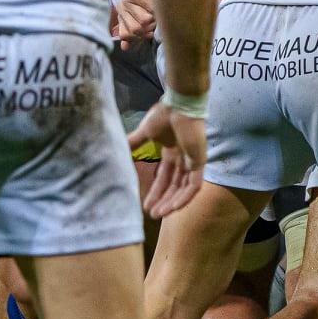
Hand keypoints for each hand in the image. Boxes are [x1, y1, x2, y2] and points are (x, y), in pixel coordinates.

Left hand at [110, 0, 156, 46]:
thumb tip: (124, 48)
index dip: (140, 36)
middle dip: (149, 28)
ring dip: (155, 19)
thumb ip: (133, 34)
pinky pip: (151, 12)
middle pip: (135, 30)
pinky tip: (158, 3)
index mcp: (121, 13)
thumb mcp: (141, 20)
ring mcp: (128, 1)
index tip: (148, 32)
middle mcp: (122, 7)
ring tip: (156, 10)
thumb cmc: (152, 0)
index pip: (126, 35)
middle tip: (154, 19)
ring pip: (144, 21)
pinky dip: (159, 11)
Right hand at [128, 99, 207, 217]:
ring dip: (172, 202)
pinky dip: (184, 197)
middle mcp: (184, 158)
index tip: (145, 204)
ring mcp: (193, 160)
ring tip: (159, 214)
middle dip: (163, 200)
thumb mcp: (145, 133)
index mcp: (172, 152)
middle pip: (173, 186)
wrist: (179, 104)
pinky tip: (173, 207)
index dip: (156, 191)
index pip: (164, 177)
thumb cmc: (164, 115)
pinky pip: (194, 185)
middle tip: (151, 214)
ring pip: (183, 188)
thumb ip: (134, 143)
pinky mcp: (200, 161)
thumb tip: (117, 150)